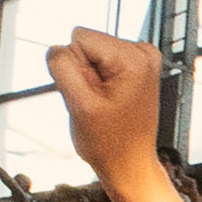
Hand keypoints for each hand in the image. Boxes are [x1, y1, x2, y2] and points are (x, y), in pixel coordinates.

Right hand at [45, 28, 162, 190]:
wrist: (129, 163)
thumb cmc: (112, 143)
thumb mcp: (78, 103)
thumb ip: (61, 66)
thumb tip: (58, 48)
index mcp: (135, 59)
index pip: (79, 38)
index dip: (77, 67)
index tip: (92, 93)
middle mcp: (143, 55)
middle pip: (85, 43)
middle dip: (84, 72)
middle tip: (99, 101)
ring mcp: (142, 62)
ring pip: (90, 53)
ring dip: (91, 78)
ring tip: (105, 103)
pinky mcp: (135, 69)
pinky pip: (99, 62)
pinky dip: (99, 80)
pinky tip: (110, 99)